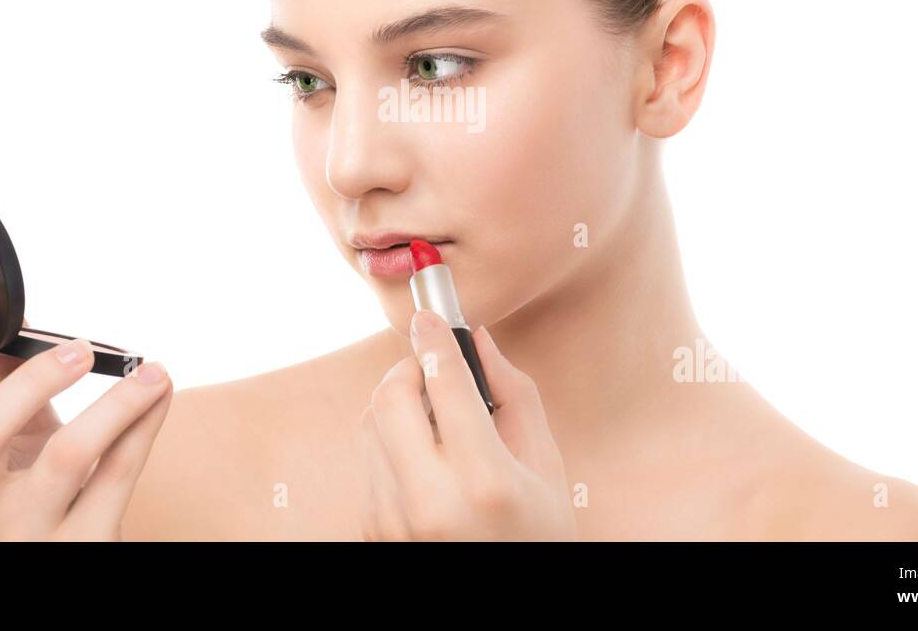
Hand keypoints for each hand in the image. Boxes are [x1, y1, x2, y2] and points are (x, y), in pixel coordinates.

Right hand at [0, 292, 172, 539]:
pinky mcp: (83, 546)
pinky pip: (118, 477)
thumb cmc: (45, 498)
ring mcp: (30, 532)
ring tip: (152, 372)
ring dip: (115, 402)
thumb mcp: (19, 450)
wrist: (69, 568)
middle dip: (31, 381)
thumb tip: (19, 324)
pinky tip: (161, 395)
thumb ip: (14, 391)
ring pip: (67, 458)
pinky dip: (145, 427)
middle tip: (81, 348)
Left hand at [360, 309, 576, 540]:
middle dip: (409, 371)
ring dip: (401, 410)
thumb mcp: (546, 468)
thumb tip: (478, 340)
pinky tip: (429, 467)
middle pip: (389, 398)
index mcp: (484, 481)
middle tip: (434, 372)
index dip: (435, 339)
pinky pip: (370, 462)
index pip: (444, 383)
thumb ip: (515, 395)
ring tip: (440, 428)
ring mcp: (393, 523)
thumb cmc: (538, 536)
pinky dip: (395, 448)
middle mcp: (429, 503)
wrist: (509, 610)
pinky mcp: (373, 532)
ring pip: (372, 426)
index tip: (430, 316)